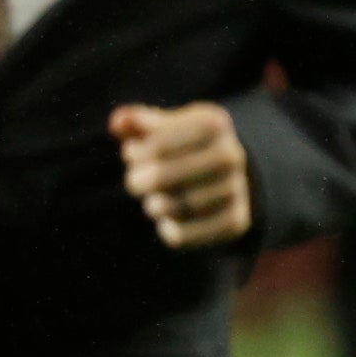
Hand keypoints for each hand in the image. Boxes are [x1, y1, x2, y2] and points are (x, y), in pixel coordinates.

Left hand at [113, 100, 253, 249]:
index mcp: (213, 123)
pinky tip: (167, 221)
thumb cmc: (183, 146)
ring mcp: (237, 189)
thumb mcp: (163, 126)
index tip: (131, 154)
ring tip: (154, 201)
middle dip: (139, 181)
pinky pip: (184, 235)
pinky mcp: (236, 222)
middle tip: (134, 182)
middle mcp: (232, 155)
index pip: (157, 145)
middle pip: (163, 177)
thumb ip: (136, 122)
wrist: (230, 175)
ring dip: (154, 206)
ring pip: (173, 208)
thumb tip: (118, 122)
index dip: (135, 153)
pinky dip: (168, 230)